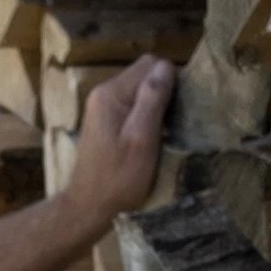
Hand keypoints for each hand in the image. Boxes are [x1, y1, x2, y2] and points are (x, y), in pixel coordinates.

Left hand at [63, 55, 176, 228]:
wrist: (89, 206)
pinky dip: (145, 114)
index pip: (151, 64)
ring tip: (165, 130)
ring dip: (156, 104)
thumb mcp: (141, 139)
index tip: (180, 108)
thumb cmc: (118, 178)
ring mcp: (102, 106)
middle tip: (175, 121)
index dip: (171, 81)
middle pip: (144, 73)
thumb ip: (152, 100)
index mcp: (111, 93)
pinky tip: (151, 135)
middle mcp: (103, 92)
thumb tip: (167, 66)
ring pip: (139, 89)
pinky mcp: (104, 120)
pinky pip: (131, 104)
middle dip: (164, 91)